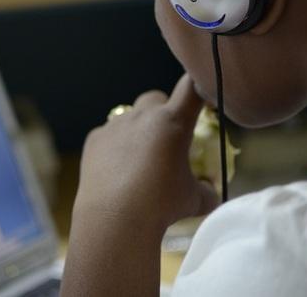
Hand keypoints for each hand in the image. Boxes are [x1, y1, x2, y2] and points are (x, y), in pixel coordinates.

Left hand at [74, 74, 218, 233]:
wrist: (115, 219)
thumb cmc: (161, 206)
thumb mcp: (195, 200)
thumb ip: (208, 190)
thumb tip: (212, 190)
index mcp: (172, 122)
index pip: (191, 88)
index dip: (198, 86)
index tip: (201, 98)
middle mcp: (142, 116)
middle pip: (155, 98)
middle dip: (162, 110)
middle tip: (166, 137)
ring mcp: (115, 125)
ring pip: (129, 116)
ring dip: (137, 129)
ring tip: (139, 160)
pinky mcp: (94, 139)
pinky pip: (108, 135)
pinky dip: (115, 147)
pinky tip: (116, 171)